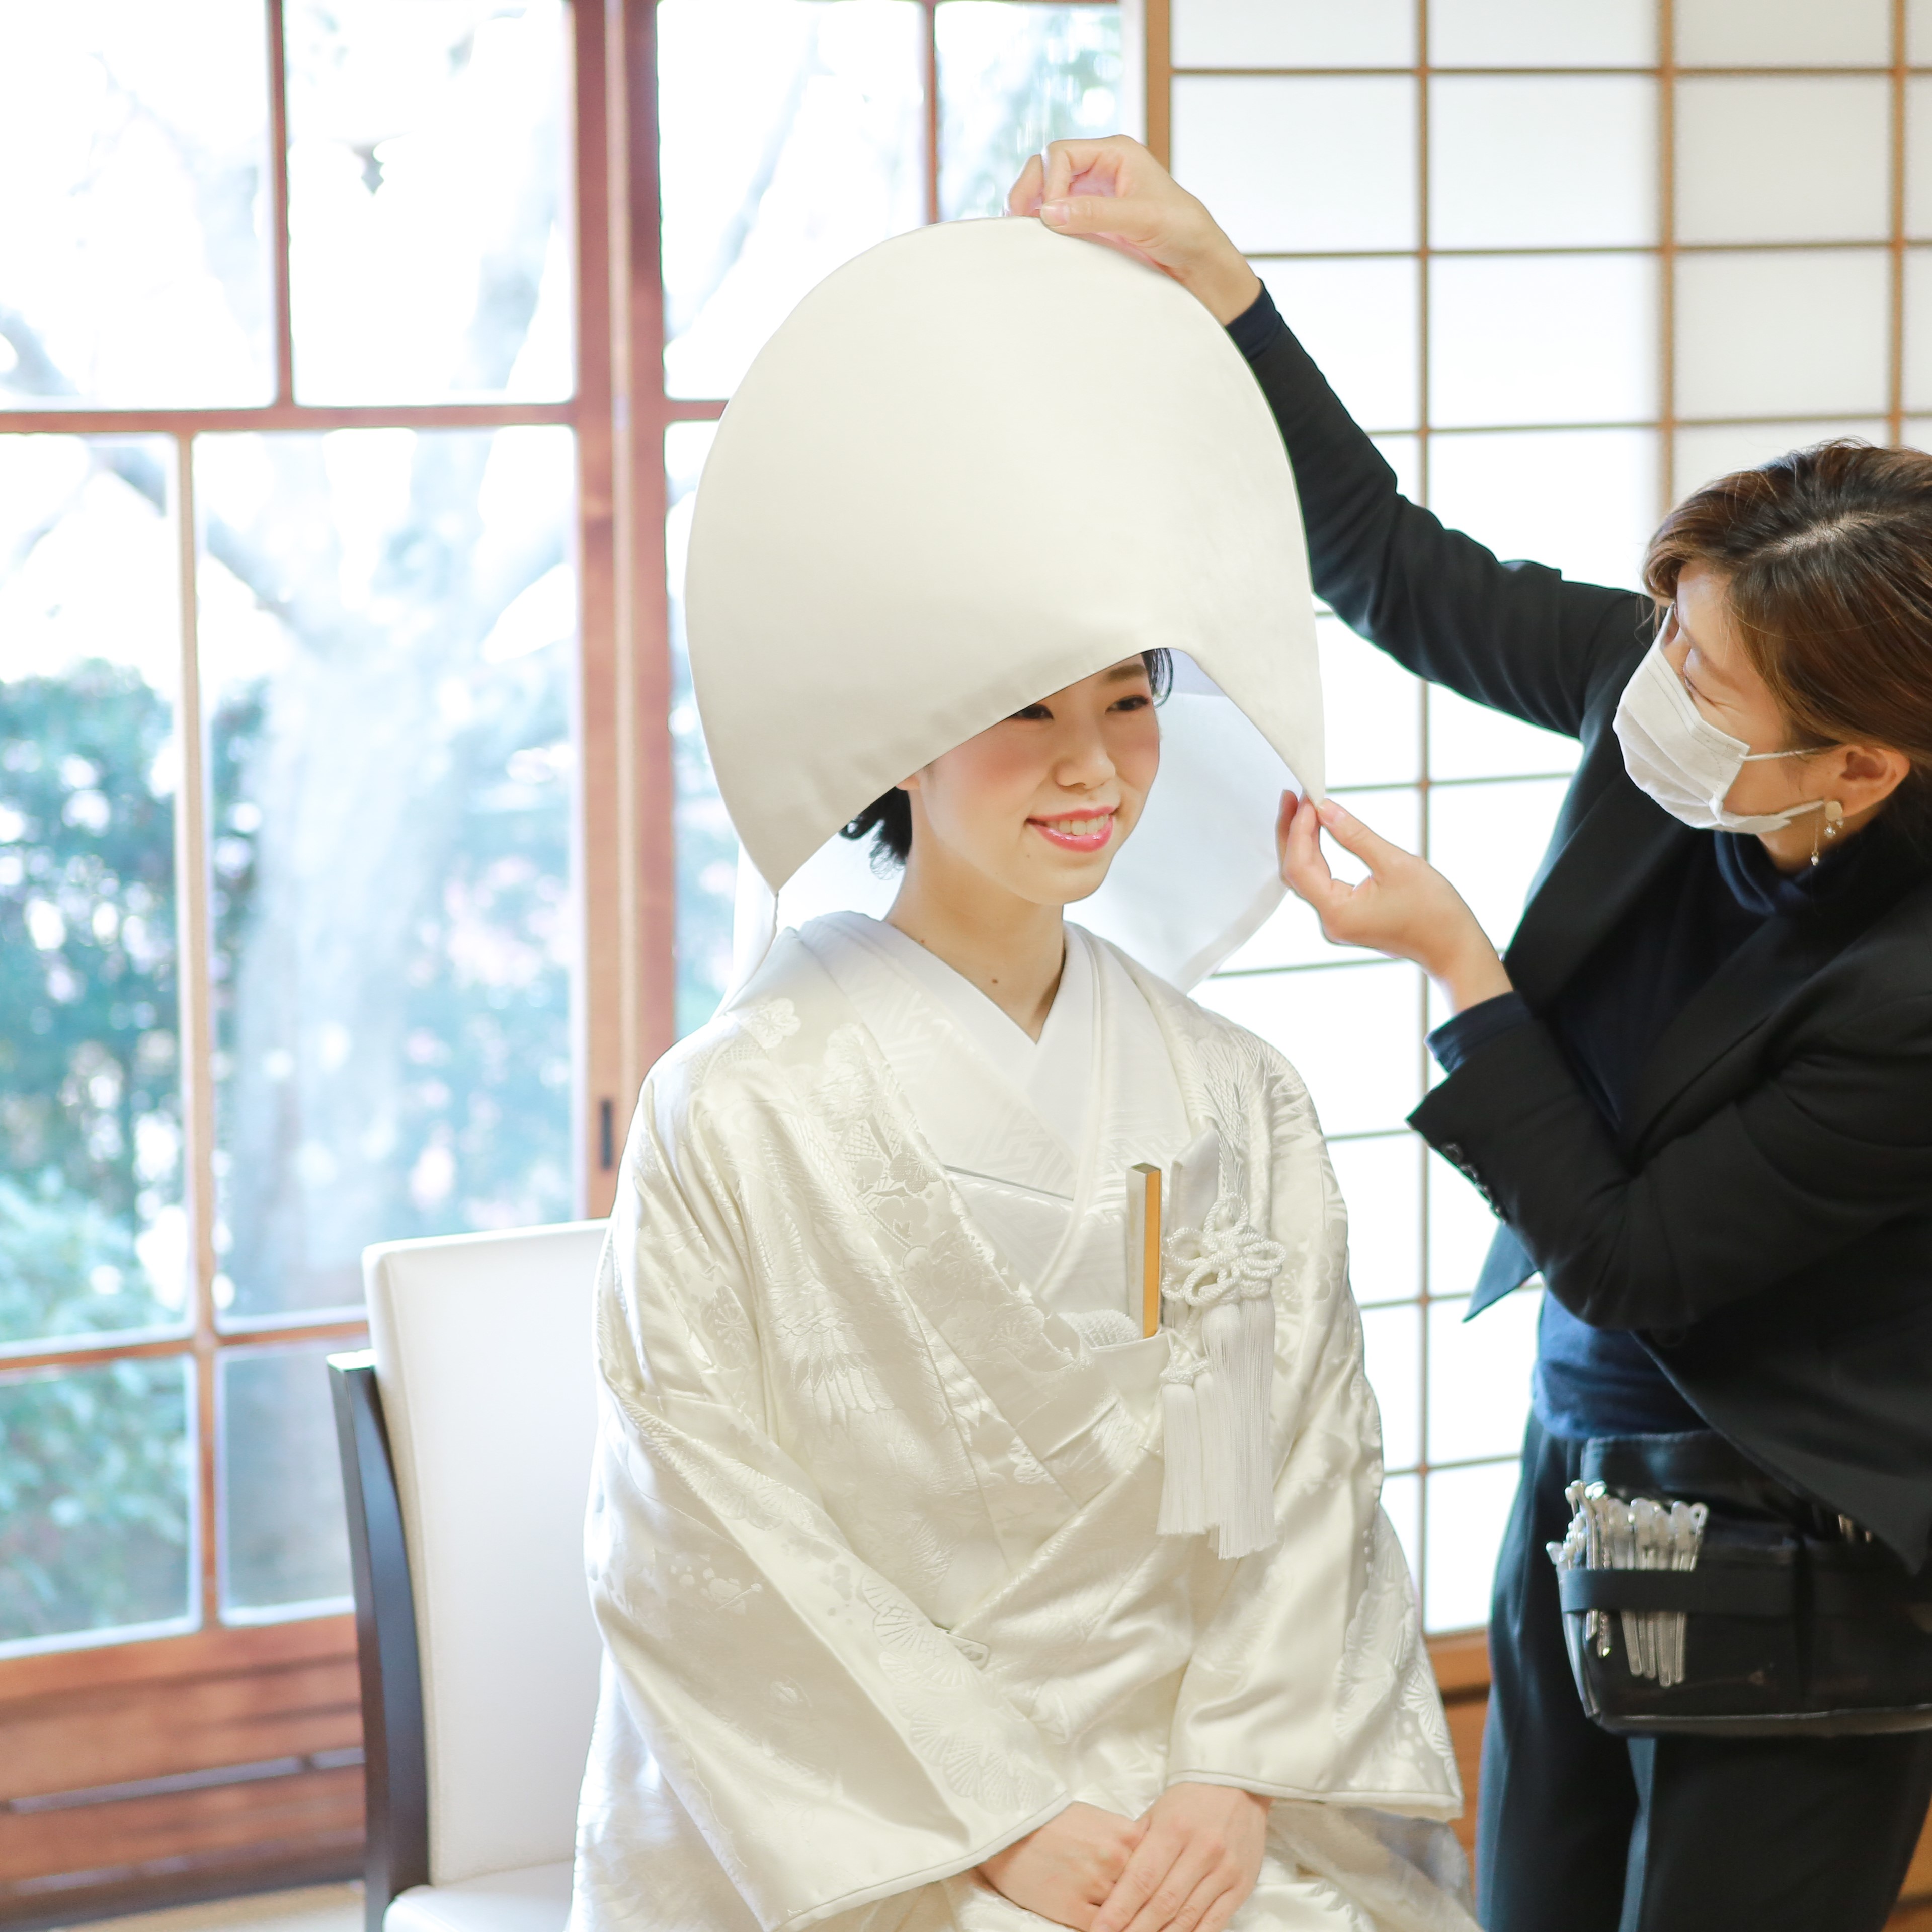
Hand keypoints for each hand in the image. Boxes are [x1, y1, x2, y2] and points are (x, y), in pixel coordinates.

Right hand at [980, 1802, 1147, 1929]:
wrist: (1008, 1832)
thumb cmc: (1053, 1824)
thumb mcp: (1098, 1821)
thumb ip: (1126, 1844)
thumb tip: (1149, 1869)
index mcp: (1125, 1833)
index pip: (1157, 1868)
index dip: (1157, 1884)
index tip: (1163, 1894)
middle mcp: (1116, 1858)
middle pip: (1144, 1893)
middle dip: (1143, 1904)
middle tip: (1148, 1912)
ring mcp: (1096, 1885)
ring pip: (1126, 1914)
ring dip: (1125, 1918)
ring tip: (1122, 1920)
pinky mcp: (1075, 1910)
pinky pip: (1104, 1930)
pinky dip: (1108, 1928)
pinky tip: (1106, 1925)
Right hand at [1006, 137, 1262, 323]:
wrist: (1196, 262)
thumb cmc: (1181, 230)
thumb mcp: (1142, 218)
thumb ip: (1096, 212)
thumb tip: (1049, 212)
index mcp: (1115, 153)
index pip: (1062, 153)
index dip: (1048, 180)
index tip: (1050, 215)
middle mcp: (1100, 168)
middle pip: (1047, 167)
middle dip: (1030, 189)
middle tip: (1016, 219)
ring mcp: (1093, 194)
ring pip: (1047, 190)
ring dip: (1031, 207)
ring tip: (1021, 230)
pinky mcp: (1090, 220)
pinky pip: (1056, 215)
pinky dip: (1041, 224)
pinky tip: (1036, 238)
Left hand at [1092, 1783, 1270, 1931]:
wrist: (1240, 1786)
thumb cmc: (1191, 1800)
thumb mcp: (1158, 1811)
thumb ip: (1137, 1845)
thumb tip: (1111, 1881)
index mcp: (1173, 1829)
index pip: (1142, 1878)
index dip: (1119, 1908)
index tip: (1100, 1929)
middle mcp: (1201, 1851)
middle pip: (1163, 1903)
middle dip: (1135, 1929)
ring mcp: (1224, 1871)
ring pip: (1188, 1917)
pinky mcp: (1241, 1886)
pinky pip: (1214, 1922)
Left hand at [1278, 793, 1513, 1013]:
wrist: (1454, 947)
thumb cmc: (1433, 911)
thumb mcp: (1395, 863)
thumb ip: (1355, 836)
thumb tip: (1326, 809)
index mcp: (1337, 912)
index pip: (1300, 866)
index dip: (1298, 829)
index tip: (1306, 799)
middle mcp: (1329, 921)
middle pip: (1295, 872)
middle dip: (1292, 832)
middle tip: (1293, 796)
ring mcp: (1336, 921)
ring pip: (1305, 878)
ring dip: (1301, 843)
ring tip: (1302, 808)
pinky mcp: (1345, 917)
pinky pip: (1320, 884)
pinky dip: (1316, 857)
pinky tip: (1316, 834)